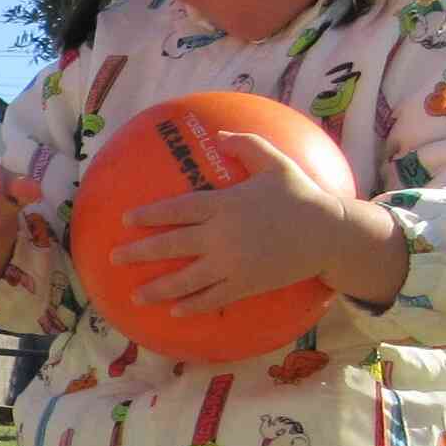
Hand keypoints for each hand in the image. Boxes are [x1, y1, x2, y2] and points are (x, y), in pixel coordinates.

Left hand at [113, 132, 405, 311]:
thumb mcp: (276, 162)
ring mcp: (232, 263)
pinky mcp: (245, 284)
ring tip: (135, 294)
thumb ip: (247, 145)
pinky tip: (175, 310)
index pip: (176, 210)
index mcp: (224, 204)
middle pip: (171, 245)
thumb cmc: (301, 194)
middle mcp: (222, 235)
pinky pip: (212, 297)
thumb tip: (221, 135)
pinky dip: (192, 305)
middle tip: (115, 257)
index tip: (126, 219)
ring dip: (158, 288)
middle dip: (139, 252)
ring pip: (186, 279)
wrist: (330, 233)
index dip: (149, 215)